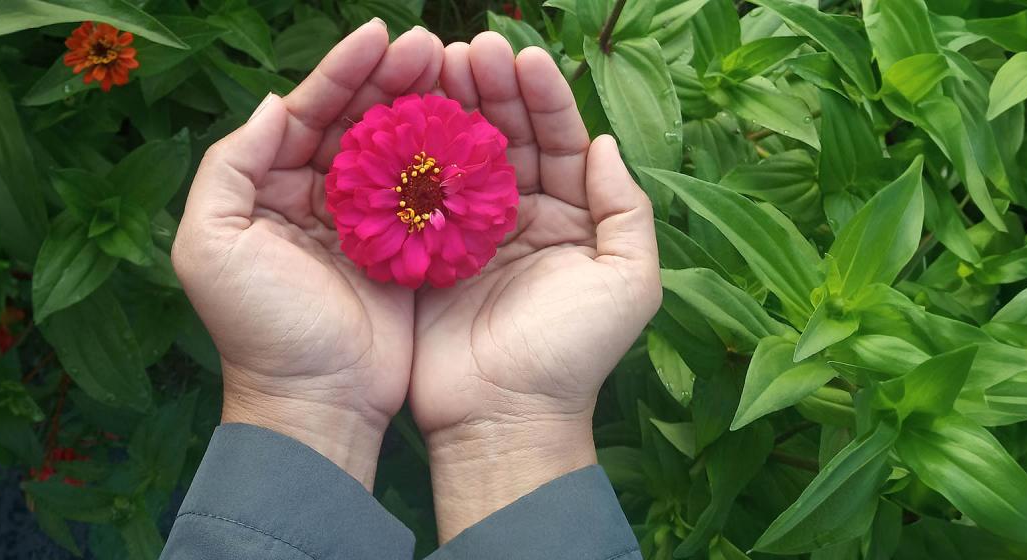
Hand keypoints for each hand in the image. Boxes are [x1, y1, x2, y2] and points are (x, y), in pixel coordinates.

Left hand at [173, 21, 442, 489]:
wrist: (315, 402)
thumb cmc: (258, 327)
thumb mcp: (210, 244)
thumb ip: (228, 166)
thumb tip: (271, 105)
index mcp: (269, 188)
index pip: (305, 113)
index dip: (340, 72)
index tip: (379, 35)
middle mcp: (318, 198)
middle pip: (357, 122)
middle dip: (391, 79)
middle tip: (432, 46)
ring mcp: (366, 224)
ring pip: (397, 150)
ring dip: (424, 108)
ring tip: (457, 69)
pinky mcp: (407, 252)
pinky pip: (427, 194)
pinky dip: (447, 161)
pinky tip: (471, 127)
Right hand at [409, 34, 661, 539]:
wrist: (504, 419)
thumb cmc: (573, 355)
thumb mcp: (627, 283)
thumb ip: (626, 211)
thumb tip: (605, 143)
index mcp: (571, 217)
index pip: (560, 139)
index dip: (543, 96)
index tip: (521, 55)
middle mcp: (520, 216)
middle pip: (507, 136)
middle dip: (490, 89)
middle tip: (467, 49)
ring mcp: (469, 232)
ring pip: (460, 155)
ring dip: (450, 108)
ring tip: (433, 66)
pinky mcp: (425, 253)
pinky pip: (419, 193)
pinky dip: (410, 155)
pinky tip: (399, 117)